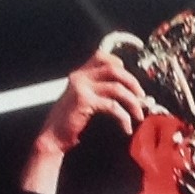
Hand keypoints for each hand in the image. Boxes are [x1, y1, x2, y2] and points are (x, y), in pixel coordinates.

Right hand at [20, 49, 149, 193]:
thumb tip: (127, 92)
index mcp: (79, 74)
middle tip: (141, 97)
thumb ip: (98, 91)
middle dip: (132, 82)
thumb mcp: (83, 101)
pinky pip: (112, 106)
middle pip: (114, 69)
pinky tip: (126, 127)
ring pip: (116, 87)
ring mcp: (81, 87)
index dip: (120, 63)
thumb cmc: (69, 123)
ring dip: (132, 102)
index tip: (132, 79)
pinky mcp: (84, 101)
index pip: (102, 56)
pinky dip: (123, 117)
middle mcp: (79, 77)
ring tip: (138, 114)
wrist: (53, 138)